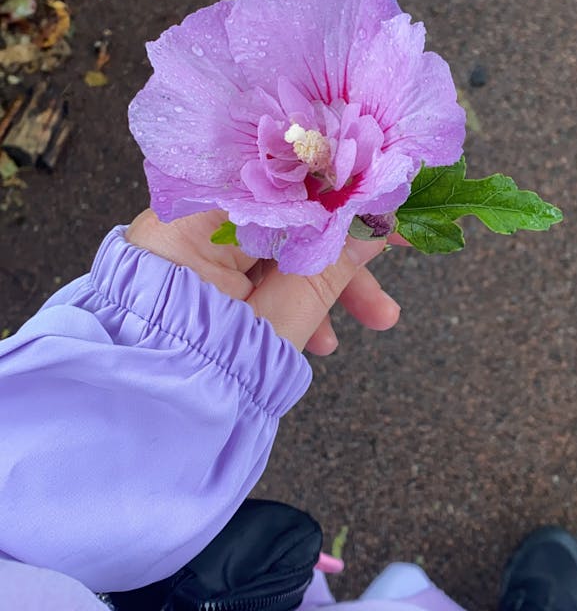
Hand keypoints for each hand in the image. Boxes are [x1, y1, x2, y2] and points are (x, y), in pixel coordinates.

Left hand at [125, 209, 399, 354]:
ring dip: (325, 280)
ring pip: (276, 247)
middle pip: (284, 217)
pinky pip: (256, 271)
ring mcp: (188, 251)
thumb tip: (374, 228)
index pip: (281, 184)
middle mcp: (183, 224)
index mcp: (191, 222)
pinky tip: (321, 334)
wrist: (147, 426)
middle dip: (341, 252)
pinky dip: (290, 294)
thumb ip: (329, 269)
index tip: (386, 208)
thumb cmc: (203, 375)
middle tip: (396, 261)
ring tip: (374, 319)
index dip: (341, 194)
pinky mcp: (195, 276)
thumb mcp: (279, 322)